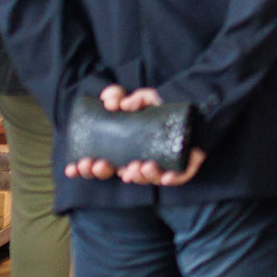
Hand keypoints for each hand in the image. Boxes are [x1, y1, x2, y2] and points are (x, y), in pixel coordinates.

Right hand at [63, 86, 205, 186]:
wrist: (203, 108)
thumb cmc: (169, 107)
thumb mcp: (147, 98)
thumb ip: (131, 98)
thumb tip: (116, 104)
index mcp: (127, 149)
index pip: (102, 162)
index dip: (86, 168)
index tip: (73, 167)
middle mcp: (141, 159)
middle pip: (117, 173)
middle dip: (103, 172)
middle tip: (98, 164)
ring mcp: (162, 164)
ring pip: (146, 178)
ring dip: (138, 176)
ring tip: (135, 166)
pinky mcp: (184, 165)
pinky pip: (178, 177)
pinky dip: (170, 178)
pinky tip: (165, 175)